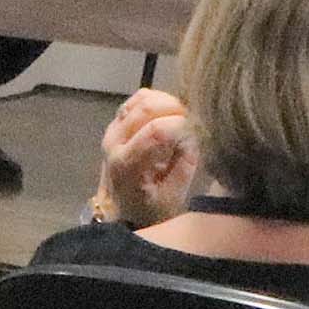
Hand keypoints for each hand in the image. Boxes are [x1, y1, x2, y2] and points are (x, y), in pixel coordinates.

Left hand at [91, 87, 198, 226]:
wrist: (121, 209)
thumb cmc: (150, 207)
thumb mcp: (174, 195)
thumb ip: (185, 163)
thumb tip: (192, 132)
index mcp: (127, 165)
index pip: (156, 131)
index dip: (182, 125)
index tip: (195, 134)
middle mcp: (115, 142)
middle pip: (147, 108)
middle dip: (177, 109)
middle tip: (191, 123)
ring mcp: (113, 129)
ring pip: (142, 99)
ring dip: (168, 103)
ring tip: (181, 120)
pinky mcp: (117, 122)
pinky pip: (138, 99)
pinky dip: (158, 100)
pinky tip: (168, 115)